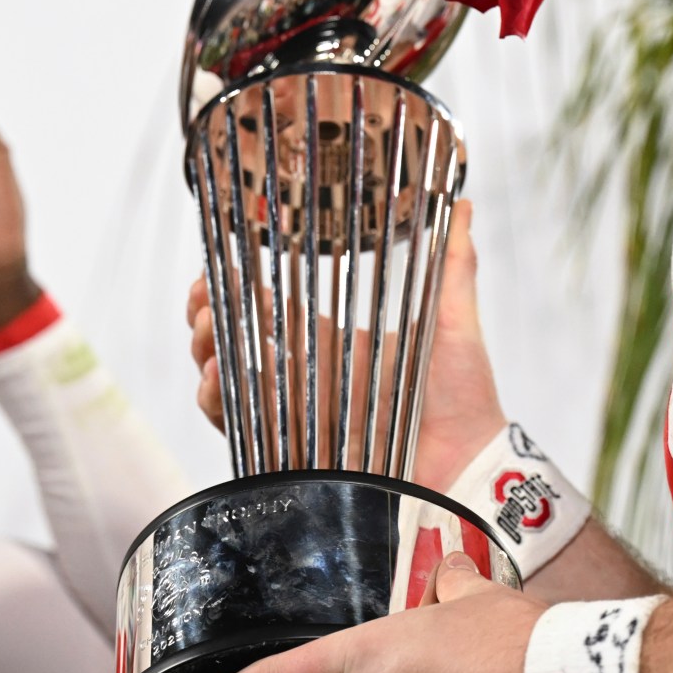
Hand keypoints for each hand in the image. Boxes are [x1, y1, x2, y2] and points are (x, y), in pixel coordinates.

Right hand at [184, 201, 508, 487]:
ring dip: (206, 355)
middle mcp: (311, 381)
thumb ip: (454, 267)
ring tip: (204, 334)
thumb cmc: (466, 400)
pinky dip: (219, 404)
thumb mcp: (455, 324)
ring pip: (229, 385)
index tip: (217, 266)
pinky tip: (218, 379)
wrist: (470, 468)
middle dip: (207, 318)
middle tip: (201, 298)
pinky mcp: (295, 456)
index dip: (238, 289)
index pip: (272, 312)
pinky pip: (241, 430)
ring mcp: (299, 418)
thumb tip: (464, 204)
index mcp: (338, 347)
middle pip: (237, 345)